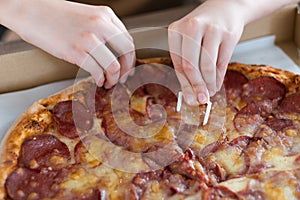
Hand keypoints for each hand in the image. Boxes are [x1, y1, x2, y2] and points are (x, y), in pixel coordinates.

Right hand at [3, 0, 134, 87]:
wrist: (28, 9)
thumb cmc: (54, 14)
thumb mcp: (86, 16)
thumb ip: (102, 30)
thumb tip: (113, 51)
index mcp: (105, 14)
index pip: (128, 39)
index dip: (130, 57)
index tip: (127, 66)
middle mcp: (100, 25)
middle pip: (127, 52)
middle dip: (127, 69)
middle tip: (123, 78)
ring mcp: (89, 38)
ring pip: (114, 66)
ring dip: (113, 78)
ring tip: (108, 82)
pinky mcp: (75, 51)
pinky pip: (97, 71)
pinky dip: (100, 80)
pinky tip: (98, 81)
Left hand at [168, 0, 244, 104]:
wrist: (227, 7)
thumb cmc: (204, 26)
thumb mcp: (189, 39)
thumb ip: (187, 62)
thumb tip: (190, 92)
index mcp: (176, 30)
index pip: (177, 63)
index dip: (184, 84)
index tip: (189, 98)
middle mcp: (192, 27)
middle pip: (190, 65)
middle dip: (196, 87)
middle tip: (201, 99)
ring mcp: (212, 30)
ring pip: (207, 66)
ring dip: (209, 84)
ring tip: (210, 93)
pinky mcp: (228, 35)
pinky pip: (222, 63)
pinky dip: (219, 78)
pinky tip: (217, 84)